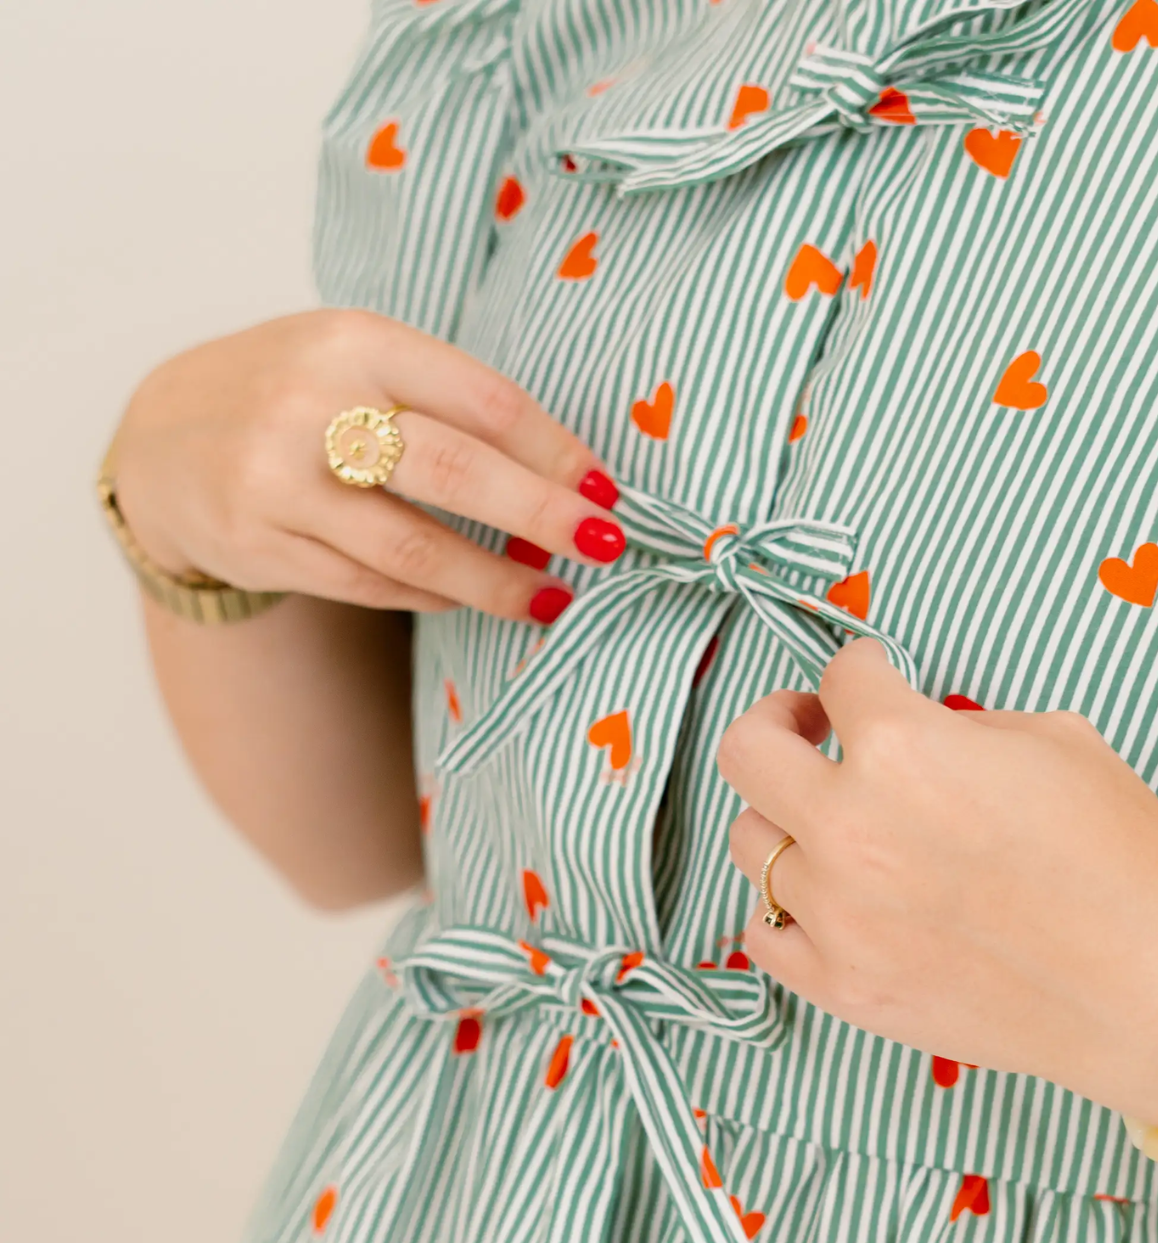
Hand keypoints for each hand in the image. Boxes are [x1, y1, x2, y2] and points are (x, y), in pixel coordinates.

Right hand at [110, 309, 624, 619]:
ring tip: (551, 597)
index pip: (484, 401)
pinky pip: (372, 585)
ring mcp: (279, 482)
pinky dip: (434, 597)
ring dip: (497, 582)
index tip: (605, 490)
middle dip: (544, 515)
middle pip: (456, 473)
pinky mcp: (260, 546)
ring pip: (415, 550)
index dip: (556, 452)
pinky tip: (468, 596)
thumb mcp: (359, 358)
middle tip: (605, 546)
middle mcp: (313, 406)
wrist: (163, 436)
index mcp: (356, 341)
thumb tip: (566, 475)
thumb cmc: (297, 392)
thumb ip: (447, 402)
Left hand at [719, 639, 1157, 1138]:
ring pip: (749, 842)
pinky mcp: (841, 987)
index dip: (863, 667)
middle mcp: (849, 828)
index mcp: (902, 748)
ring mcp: (836, 915)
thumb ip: (956, 724)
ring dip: (787, 819)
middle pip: (745, 749)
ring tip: (834, 823)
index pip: (841, 675)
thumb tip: (917, 728)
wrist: (1157, 988)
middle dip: (778, 721)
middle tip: (811, 728)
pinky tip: (828, 898)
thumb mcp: (1052, 739)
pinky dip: (786, 909)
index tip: (872, 678)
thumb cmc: (1122, 856)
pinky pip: (762, 934)